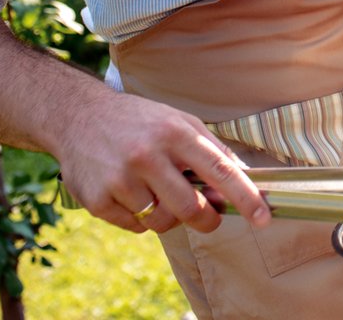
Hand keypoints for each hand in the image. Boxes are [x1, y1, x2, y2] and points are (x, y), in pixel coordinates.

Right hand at [54, 91, 269, 235]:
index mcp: (175, 133)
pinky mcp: (97, 200)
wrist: (79, 116)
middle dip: (206, 220)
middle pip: (190, 209)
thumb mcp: (180, 122)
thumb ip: (213, 151)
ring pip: (162, 222)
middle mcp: (147, 155)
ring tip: (160, 193)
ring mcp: (120, 179)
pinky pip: (135, 227)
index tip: (263, 218)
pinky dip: (142, 218)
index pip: (220, 170)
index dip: (245, 197)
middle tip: (208, 217)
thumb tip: (247, 179)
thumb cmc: (141, 122)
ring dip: (169, 217)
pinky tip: (132, 194)